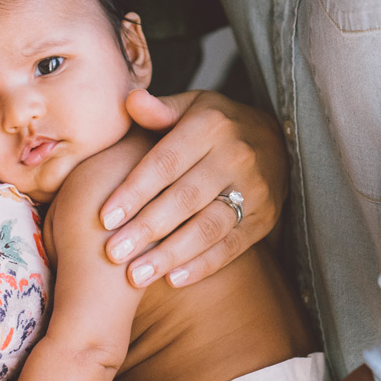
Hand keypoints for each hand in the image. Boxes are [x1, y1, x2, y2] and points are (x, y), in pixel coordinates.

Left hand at [100, 89, 286, 288]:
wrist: (276, 139)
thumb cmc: (215, 124)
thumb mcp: (191, 106)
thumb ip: (160, 110)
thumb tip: (129, 101)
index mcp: (211, 125)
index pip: (166, 162)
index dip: (134, 191)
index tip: (104, 217)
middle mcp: (237, 156)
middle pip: (185, 199)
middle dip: (146, 229)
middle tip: (112, 253)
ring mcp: (255, 190)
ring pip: (209, 227)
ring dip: (170, 254)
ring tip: (136, 275)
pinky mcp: (266, 218)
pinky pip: (232, 246)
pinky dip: (203, 265)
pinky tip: (173, 279)